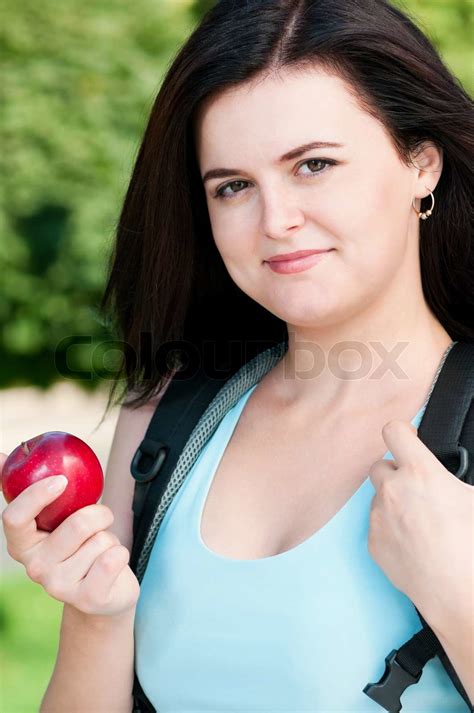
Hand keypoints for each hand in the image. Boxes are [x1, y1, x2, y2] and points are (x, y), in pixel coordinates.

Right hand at [1, 453, 139, 617]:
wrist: (102, 593)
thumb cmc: (78, 545)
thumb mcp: (54, 518)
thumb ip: (28, 490)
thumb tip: (0, 454)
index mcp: (21, 545)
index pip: (13, 518)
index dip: (36, 495)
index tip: (61, 480)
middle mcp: (35, 568)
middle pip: (77, 524)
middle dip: (99, 514)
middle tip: (99, 522)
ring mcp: (59, 587)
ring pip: (101, 539)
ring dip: (110, 537)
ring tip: (100, 550)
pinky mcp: (89, 598)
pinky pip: (115, 557)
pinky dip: (122, 552)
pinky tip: (112, 564)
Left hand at [367, 421, 473, 632]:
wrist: (460, 593)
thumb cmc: (472, 546)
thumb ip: (456, 480)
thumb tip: (451, 480)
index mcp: (420, 473)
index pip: (394, 432)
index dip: (402, 433)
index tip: (409, 439)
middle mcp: (392, 490)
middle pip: (379, 465)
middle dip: (395, 473)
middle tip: (416, 490)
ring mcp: (378, 517)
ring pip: (378, 498)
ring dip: (393, 503)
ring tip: (420, 524)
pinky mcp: (372, 543)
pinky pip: (376, 526)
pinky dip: (390, 529)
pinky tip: (412, 544)